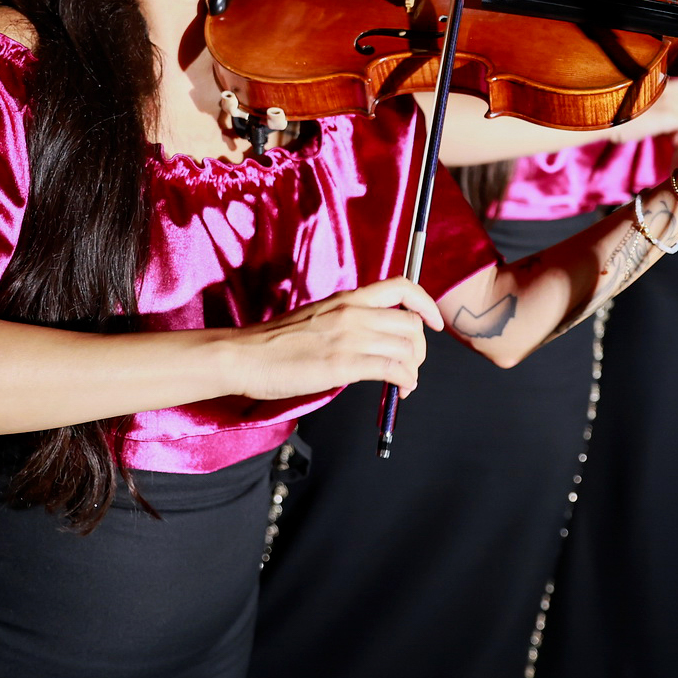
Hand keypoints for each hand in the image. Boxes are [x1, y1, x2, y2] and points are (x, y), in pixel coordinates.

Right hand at [231, 277, 442, 400]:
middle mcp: (353, 312)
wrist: (244, 355)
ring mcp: (349, 337)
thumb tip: (373, 339)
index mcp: (347, 298)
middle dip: (420, 348)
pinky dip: (406, 381)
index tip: (433, 322)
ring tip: (405, 383)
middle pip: (412, 323)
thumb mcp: (318, 317)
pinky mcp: (342, 364)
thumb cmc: (275, 342)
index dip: (426, 303)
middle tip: (410, 365)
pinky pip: (393, 369)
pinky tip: (400, 390)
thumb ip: (347, 321)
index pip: (401, 287)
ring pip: (408, 347)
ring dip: (414, 369)